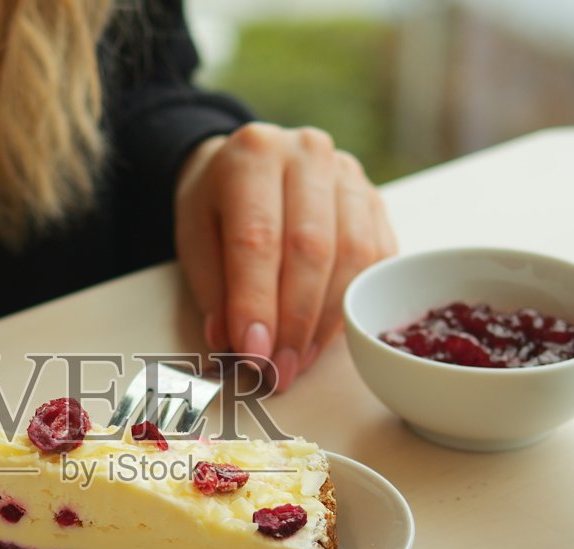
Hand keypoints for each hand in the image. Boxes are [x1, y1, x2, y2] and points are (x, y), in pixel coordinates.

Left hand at [175, 122, 397, 391]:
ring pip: (353, 254)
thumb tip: (236, 344)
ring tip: (301, 360)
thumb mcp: (195, 236)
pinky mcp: (375, 198)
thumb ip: (214, 289)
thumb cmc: (219, 203)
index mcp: (252, 155)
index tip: (253, 354)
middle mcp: (307, 154)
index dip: (257, 302)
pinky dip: (355, 302)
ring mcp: (349, 173)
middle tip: (280, 370)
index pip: (258, 238)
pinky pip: (378, 256)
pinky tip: (328, 334)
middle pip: (311, 248)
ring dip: (328, 319)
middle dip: (296, 321)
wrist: (250, 162)